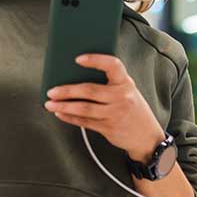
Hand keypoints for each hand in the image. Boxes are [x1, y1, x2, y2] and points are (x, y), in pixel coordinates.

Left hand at [44, 54, 163, 160]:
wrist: (147, 137)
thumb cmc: (132, 108)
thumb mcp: (127, 91)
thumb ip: (109, 83)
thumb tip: (76, 76)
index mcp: (126, 82)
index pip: (112, 65)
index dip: (96, 60)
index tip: (78, 59)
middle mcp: (122, 97)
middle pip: (90, 90)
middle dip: (67, 91)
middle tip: (51, 91)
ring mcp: (116, 113)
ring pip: (84, 108)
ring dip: (64, 106)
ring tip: (50, 104)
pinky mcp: (109, 128)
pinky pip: (85, 122)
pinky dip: (70, 118)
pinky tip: (60, 113)